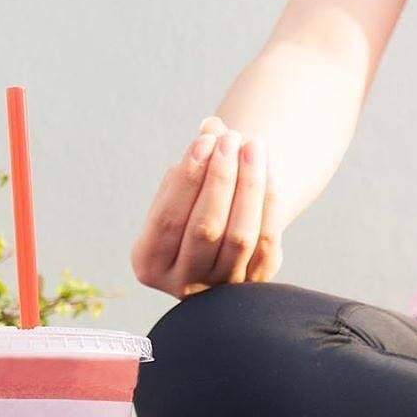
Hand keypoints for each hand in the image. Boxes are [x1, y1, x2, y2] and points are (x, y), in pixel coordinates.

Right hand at [131, 117, 283, 297]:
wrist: (218, 242)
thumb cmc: (190, 206)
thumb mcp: (180, 189)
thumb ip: (193, 159)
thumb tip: (211, 127)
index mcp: (149, 263)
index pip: (168, 219)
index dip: (188, 178)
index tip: (205, 139)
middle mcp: (181, 284)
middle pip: (205, 230)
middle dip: (220, 179)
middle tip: (231, 138)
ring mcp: (219, 289)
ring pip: (239, 237)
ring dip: (248, 187)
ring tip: (253, 146)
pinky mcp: (252, 286)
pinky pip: (266, 245)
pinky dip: (268, 205)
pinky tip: (267, 170)